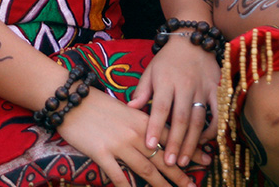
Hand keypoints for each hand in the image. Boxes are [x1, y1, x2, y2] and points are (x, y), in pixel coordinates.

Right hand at [56, 89, 192, 186]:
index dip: (189, 149)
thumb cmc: (97, 105)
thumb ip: (141, 124)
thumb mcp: (125, 111)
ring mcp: (118, 143)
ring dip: (161, 184)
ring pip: (146, 168)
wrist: (71, 100)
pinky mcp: (101, 152)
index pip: (172, 136)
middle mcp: (135, 132)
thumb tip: (156, 139)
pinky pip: (118, 175)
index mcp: (142, 120)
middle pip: (162, 156)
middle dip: (180, 173)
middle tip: (193, 185)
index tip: (206, 159)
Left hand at [128, 36, 217, 167]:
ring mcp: (203, 88)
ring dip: (192, 142)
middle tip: (170, 163)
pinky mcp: (217, 89)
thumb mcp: (150, 71)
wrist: (192, 40)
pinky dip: (213, 129)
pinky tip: (204, 143)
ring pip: (199, 119)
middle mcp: (186, 85)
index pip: (160, 107)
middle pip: (181, 118)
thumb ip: (142, 91)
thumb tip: (130, 108)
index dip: (155, 127)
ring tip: (185, 160)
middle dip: (175, 142)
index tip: (149, 145)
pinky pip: (218, 112)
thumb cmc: (167, 59)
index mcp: (166, 80)